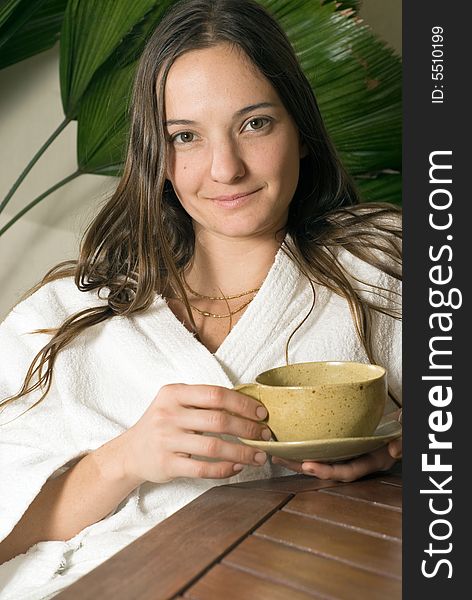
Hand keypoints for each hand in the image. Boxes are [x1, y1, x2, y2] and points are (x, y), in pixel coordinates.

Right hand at [118, 384, 270, 483]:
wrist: (130, 453)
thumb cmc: (162, 424)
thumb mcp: (174, 403)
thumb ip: (203, 401)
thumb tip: (247, 405)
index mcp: (173, 393)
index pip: (215, 394)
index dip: (242, 403)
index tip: (261, 413)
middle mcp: (168, 414)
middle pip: (218, 420)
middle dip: (248, 428)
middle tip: (265, 435)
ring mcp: (166, 440)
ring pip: (214, 447)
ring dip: (242, 453)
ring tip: (259, 456)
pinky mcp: (167, 464)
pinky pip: (203, 469)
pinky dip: (224, 469)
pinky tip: (237, 467)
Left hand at [272, 436, 401, 482]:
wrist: (405, 427)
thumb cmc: (405, 431)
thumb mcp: (407, 435)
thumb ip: (404, 441)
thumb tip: (395, 450)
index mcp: (372, 462)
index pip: (347, 471)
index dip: (327, 471)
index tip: (308, 465)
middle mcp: (358, 461)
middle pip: (327, 469)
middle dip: (301, 467)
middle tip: (278, 459)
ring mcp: (350, 454)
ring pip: (321, 460)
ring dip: (297, 459)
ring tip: (275, 453)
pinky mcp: (344, 445)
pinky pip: (323, 450)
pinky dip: (305, 448)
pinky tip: (289, 442)